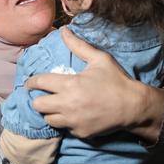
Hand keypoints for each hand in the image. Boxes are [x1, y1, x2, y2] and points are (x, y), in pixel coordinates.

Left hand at [26, 27, 163, 140]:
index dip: (31, 82)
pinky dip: (66, 122)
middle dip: (38, 99)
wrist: (134, 106)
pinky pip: (65, 128)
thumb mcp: (99, 59)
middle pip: (37, 105)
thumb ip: (78, 46)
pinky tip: (73, 115)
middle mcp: (67, 104)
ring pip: (48, 119)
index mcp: (69, 84)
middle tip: (44, 95)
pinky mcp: (80, 132)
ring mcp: (73, 121)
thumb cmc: (116, 80)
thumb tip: (64, 30)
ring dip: (50, 112)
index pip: (39, 83)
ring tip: (57, 106)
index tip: (30, 82)